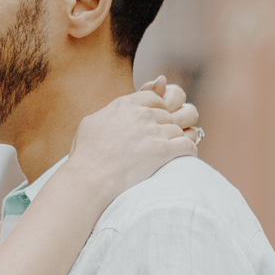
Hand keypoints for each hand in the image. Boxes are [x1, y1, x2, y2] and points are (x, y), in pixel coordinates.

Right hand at [66, 76, 201, 199]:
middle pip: (168, 115)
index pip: (154, 98)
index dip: (159, 108)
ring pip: (178, 129)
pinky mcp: (164, 151)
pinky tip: (185, 155)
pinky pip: (187, 145)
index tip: (157, 119)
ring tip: (173, 150)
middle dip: (167, 127)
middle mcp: (142, 114)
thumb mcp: (91, 122)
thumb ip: (108, 111)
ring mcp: (154, 132)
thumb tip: (115, 110)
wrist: (90, 177)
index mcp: (125, 104)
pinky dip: (189, 150)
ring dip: (177, 140)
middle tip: (163, 140)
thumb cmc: (86, 154)